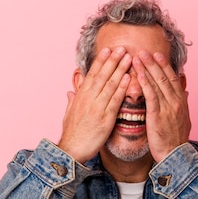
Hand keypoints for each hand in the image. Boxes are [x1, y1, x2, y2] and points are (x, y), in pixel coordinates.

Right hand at [58, 47, 131, 162]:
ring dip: (120, 70)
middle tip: (122, 48)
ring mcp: (96, 108)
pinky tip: (128, 79)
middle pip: (102, 76)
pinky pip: (114, 101)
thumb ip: (71, 101)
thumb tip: (71, 92)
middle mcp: (88, 99)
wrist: (71, 151)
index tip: (107, 50)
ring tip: (128, 58)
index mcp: (80, 97)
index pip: (92, 75)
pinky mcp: (104, 119)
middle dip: (112, 60)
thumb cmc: (72, 134)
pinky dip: (121, 89)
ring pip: (109, 85)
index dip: (100, 61)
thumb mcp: (68, 115)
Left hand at [133, 51, 190, 161]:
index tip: (158, 55)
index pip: (174, 79)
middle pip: (165, 77)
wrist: (175, 156)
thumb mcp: (184, 120)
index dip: (165, 66)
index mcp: (181, 102)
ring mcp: (168, 108)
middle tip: (145, 50)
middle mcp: (176, 102)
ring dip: (147, 69)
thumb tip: (185, 92)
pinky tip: (139, 75)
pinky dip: (145, 83)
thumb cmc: (176, 140)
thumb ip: (183, 104)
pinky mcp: (158, 116)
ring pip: (158, 84)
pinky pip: (151, 96)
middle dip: (154, 63)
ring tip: (138, 57)